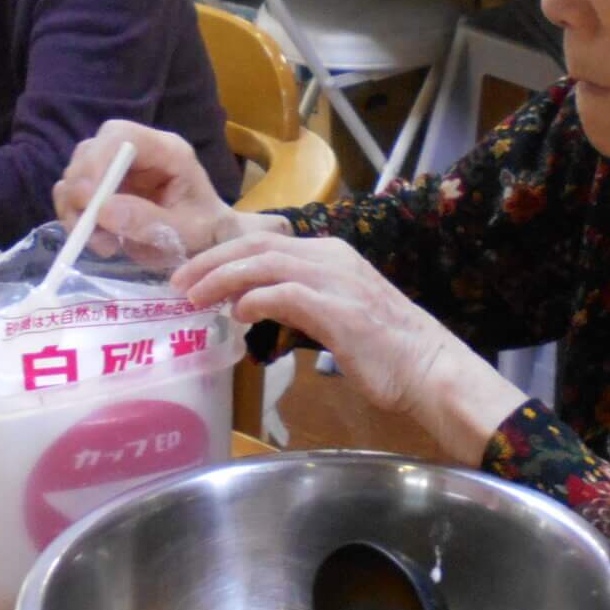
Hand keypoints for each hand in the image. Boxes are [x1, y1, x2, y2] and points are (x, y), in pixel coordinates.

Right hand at [55, 120, 251, 263]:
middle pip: (91, 151)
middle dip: (81, 189)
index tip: (90, 200)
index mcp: (167, 150)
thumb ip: (149, 221)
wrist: (207, 241)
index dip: (98, 161)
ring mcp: (117, 168)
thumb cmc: (205, 230)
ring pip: (77, 173)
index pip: (121, 135)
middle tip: (87, 227)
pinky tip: (96, 241)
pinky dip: (74, 217)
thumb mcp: (187, 232)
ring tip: (101, 243)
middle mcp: (138, 152)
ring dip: (76, 209)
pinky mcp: (104, 188)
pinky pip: (73, 194)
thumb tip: (103, 209)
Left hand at [174, 233, 525, 461]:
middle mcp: (330, 258)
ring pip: (264, 263)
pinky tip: (238, 315)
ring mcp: (336, 281)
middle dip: (212, 261)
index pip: (264, 241)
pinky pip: (285, 294)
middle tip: (179, 282)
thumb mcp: (336, 312)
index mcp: (330, 254)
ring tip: (194, 299)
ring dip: (222, 279)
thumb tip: (253, 305)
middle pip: (257, 245)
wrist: (429, 368)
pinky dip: (255, 301)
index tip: (193, 274)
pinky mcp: (338, 310)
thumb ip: (298, 301)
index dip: (223, 254)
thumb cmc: (386, 348)